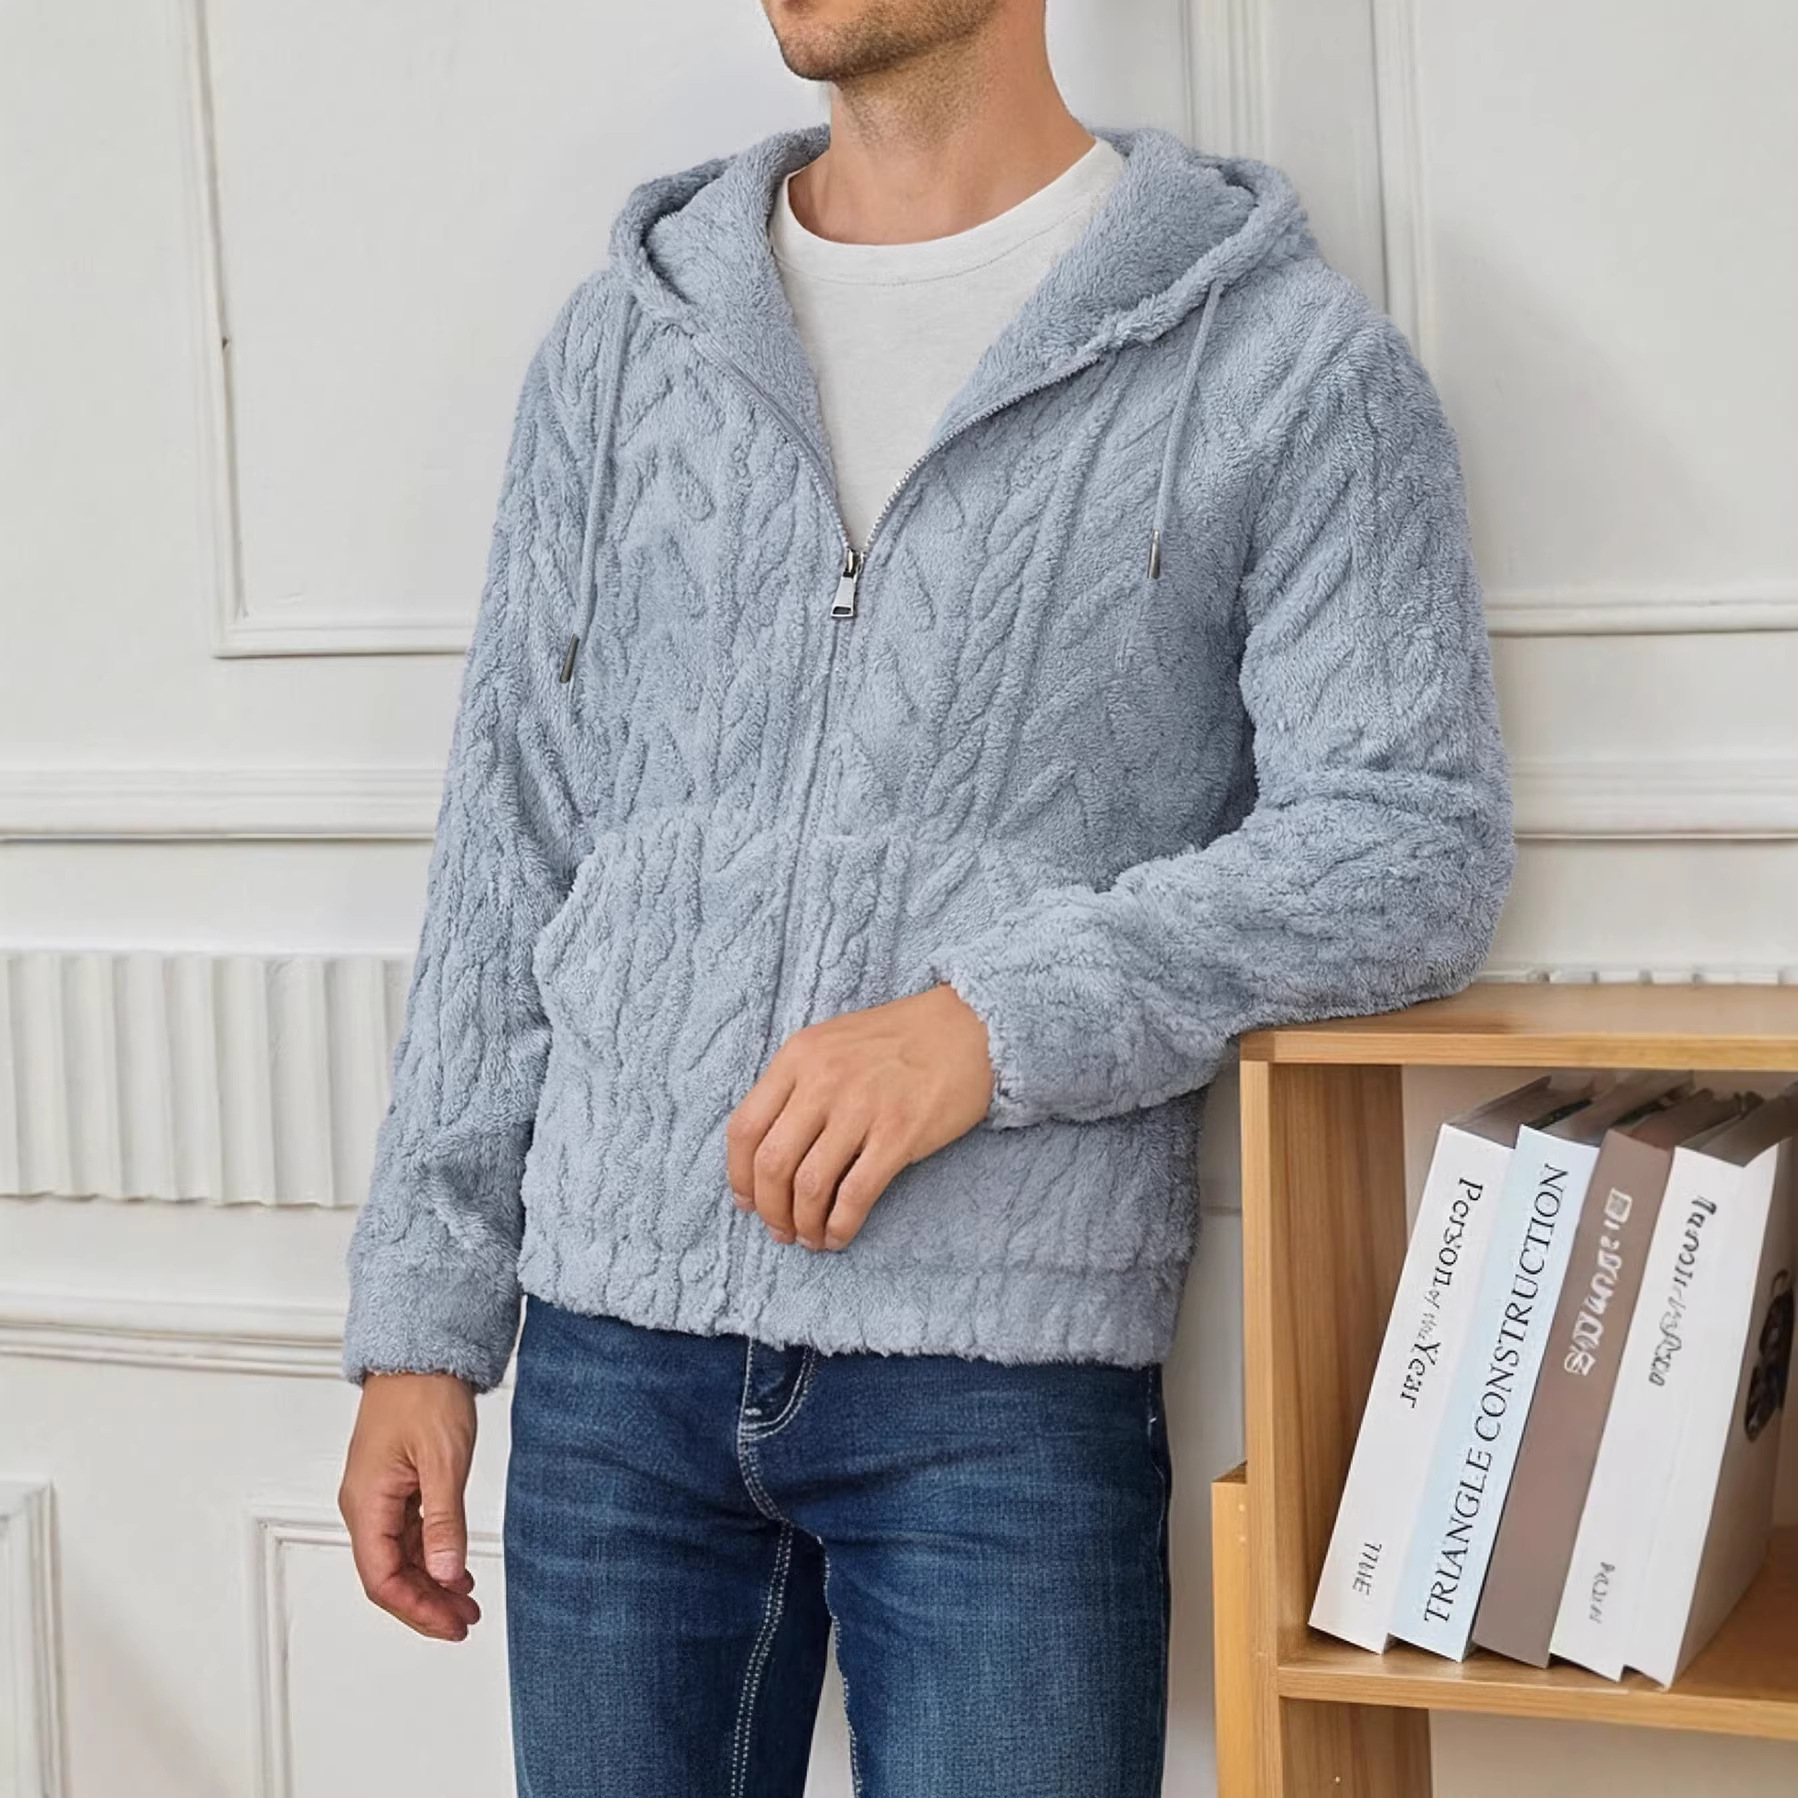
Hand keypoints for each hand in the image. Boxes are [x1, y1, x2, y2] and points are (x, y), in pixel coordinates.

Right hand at [338, 1371, 480, 1640]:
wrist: (421, 1351)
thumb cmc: (424, 1393)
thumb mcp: (443, 1460)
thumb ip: (444, 1522)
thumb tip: (446, 1573)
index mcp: (366, 1502)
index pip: (382, 1579)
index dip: (416, 1610)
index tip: (451, 1626)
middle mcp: (365, 1504)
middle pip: (388, 1574)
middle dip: (426, 1603)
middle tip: (465, 1622)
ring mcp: (379, 1495)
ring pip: (399, 1556)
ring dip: (431, 1582)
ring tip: (466, 1602)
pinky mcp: (396, 1484)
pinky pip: (408, 1533)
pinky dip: (432, 1554)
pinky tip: (456, 1566)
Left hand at [726, 981, 994, 1251]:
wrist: (969, 1027)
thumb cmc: (899, 1040)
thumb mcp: (832, 1043)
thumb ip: (797, 1084)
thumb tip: (767, 1149)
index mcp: (798, 1056)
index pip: (744, 1128)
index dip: (739, 1177)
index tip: (748, 1202)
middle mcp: (823, 1080)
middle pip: (771, 1163)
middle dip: (770, 1209)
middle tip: (780, 1229)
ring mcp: (862, 1107)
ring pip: (809, 1185)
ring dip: (803, 1224)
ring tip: (810, 1237)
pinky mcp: (900, 1134)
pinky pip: (856, 1194)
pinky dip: (841, 1225)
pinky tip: (840, 1236)